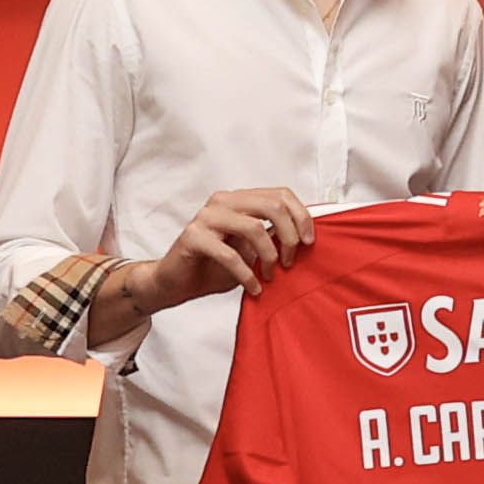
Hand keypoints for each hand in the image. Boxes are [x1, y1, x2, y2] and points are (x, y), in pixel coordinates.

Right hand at [138, 187, 317, 317]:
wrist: (174, 283)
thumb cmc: (214, 267)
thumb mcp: (251, 250)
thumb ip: (272, 238)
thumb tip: (304, 236)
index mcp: (239, 199)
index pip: (280, 194)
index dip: (301, 216)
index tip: (309, 242)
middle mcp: (223, 201)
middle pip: (272, 206)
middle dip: (289, 236)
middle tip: (289, 262)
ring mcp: (206, 217)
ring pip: (255, 228)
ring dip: (268, 257)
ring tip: (269, 276)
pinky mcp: (194, 237)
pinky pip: (230, 254)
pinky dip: (247, 274)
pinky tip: (253, 288)